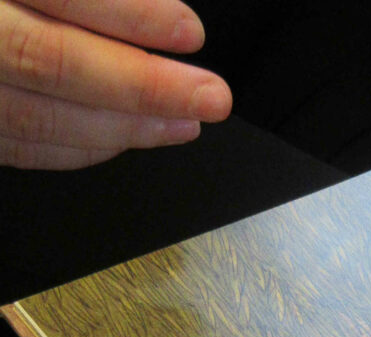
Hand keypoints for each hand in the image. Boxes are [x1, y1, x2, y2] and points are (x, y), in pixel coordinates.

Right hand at [0, 0, 231, 169]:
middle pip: (52, 62)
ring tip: (183, 123)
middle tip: (209, 97)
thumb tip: (148, 11)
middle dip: (144, 86)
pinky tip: (125, 138)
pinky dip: (78, 147)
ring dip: (123, 126)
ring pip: (37, 116)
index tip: (189, 31)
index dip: (131, 16)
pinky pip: (17, 145)